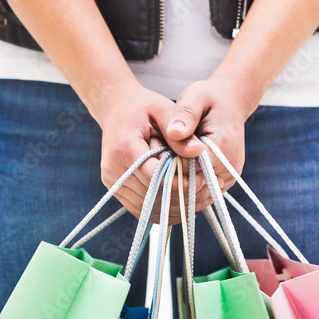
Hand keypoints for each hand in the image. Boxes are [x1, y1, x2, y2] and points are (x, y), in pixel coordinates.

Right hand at [94, 81, 202, 221]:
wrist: (116, 109)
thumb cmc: (142, 107)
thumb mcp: (164, 110)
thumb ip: (181, 134)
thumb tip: (199, 152)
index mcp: (124, 147)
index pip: (154, 177)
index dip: (180, 183)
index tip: (203, 180)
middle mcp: (113, 169)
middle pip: (151, 195)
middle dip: (181, 197)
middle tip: (206, 192)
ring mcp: (112, 182)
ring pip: (147, 208)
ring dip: (173, 208)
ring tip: (198, 199)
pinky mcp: (115, 190)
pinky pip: (141, 210)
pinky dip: (163, 211)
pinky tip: (182, 204)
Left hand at [165, 77, 257, 212]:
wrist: (230, 102)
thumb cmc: (209, 98)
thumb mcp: (195, 97)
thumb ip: (185, 114)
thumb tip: (174, 132)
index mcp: (223, 147)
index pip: (191, 169)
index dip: (170, 168)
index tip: (153, 161)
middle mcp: (229, 167)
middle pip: (194, 187)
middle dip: (172, 182)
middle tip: (150, 175)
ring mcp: (228, 178)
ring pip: (197, 197)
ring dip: (177, 192)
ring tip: (156, 182)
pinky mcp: (223, 182)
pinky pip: (201, 196)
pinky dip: (185, 194)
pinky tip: (167, 186)